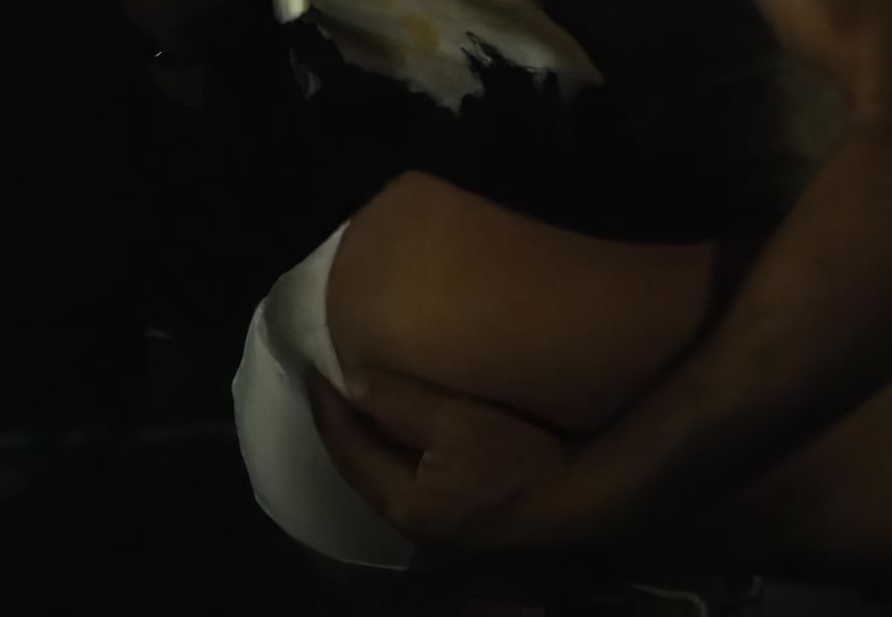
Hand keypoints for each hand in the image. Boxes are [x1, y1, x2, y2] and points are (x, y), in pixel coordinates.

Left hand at [305, 371, 607, 551]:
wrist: (580, 497)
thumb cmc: (518, 458)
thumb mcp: (457, 421)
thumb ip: (399, 401)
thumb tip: (351, 381)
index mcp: (401, 500)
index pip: (346, 449)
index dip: (327, 407)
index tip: (312, 367)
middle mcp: (410, 520)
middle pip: (358, 469)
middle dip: (340, 427)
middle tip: (327, 383)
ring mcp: (436, 524)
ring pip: (382, 476)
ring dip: (367, 440)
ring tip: (356, 402)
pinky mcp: (458, 517)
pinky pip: (406, 478)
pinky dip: (393, 451)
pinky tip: (399, 430)